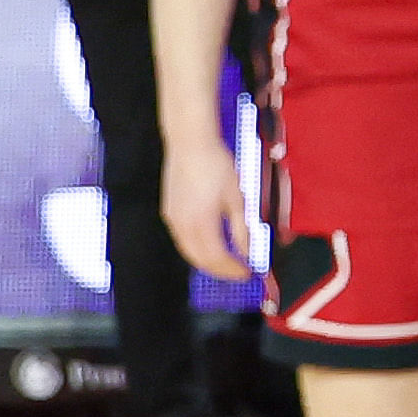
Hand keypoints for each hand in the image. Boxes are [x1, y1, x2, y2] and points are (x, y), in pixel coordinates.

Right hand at [162, 135, 256, 281]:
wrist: (190, 143)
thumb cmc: (216, 166)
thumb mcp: (237, 198)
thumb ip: (241, 228)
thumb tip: (248, 251)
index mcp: (201, 221)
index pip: (217, 257)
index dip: (233, 269)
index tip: (248, 273)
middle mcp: (182, 224)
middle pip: (200, 259)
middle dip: (221, 270)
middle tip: (240, 273)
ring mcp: (172, 218)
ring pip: (189, 251)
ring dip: (208, 262)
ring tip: (229, 263)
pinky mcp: (169, 212)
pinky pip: (183, 240)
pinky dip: (198, 249)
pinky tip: (212, 247)